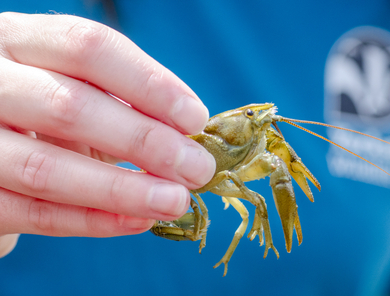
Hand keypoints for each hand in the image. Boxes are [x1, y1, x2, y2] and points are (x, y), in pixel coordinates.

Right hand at [0, 12, 215, 255]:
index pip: (88, 47)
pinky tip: (137, 221)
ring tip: (175, 201)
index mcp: (21, 41)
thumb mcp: (76, 88)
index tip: (195, 119)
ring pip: (45, 170)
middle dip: (145, 141)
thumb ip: (123, 103)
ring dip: (122, 190)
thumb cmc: (45, 107)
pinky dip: (91, 221)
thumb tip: (189, 136)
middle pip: (69, 107)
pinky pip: (32, 214)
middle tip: (197, 169)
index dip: (149, 84)